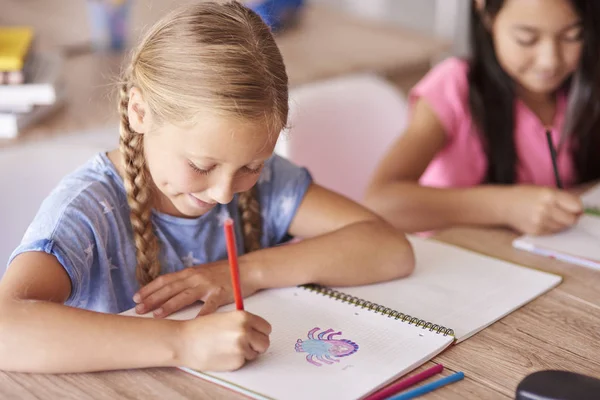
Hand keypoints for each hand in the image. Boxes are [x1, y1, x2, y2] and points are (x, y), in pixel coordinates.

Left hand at [133, 261, 259, 317]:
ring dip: (168, 305)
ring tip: (156, 315)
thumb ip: (189, 280)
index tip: (136, 298)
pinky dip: (200, 314)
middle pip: (169, 289)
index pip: (165, 280)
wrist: (247, 269)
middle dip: (152, 299)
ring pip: (183, 296)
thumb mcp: (203, 272)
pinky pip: (208, 306)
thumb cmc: (225, 272)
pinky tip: (192, 323)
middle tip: (138, 309)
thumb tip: (172, 289)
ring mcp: (207, 285)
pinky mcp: (220, 293)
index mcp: (190, 272)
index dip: (149, 289)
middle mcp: (195, 277)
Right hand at [177, 310, 271, 371]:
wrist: (184, 341)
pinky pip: (244, 362)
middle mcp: (245, 331)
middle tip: (246, 344)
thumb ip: (243, 322)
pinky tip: (223, 354)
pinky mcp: (236, 362)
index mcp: (244, 317)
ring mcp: (242, 347)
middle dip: (257, 344)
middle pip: (265, 342)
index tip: (255, 334)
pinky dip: (236, 360)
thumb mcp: (226, 317)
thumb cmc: (201, 329)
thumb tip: (256, 330)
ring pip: (255, 353)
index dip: (260, 332)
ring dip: (246, 353)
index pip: (266, 327)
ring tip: (228, 347)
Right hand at [501, 185, 582, 234]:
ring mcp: (540, 221)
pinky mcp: (536, 231)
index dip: (577, 208)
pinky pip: (552, 232)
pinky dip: (550, 228)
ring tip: (547, 215)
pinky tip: (540, 220)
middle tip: (562, 213)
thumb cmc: (524, 195)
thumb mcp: (543, 190)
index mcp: (549, 195)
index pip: (576, 206)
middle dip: (569, 217)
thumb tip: (578, 211)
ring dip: (559, 223)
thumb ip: (561, 198)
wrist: (503, 204)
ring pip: (562, 227)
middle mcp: (545, 208)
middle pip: (571, 219)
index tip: (575, 208)